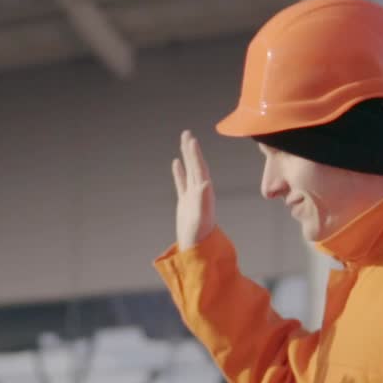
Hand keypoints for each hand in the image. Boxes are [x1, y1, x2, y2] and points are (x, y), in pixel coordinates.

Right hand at [172, 130, 216, 250]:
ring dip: (187, 157)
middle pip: (196, 166)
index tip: (191, 141)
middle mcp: (200, 192)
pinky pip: (182, 183)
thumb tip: (205, 183)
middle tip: (187, 133)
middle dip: (191, 150)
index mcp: (204, 193)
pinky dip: (179, 172)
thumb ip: (203, 200)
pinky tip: (176, 162)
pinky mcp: (185, 202)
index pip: (199, 169)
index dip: (195, 155)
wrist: (197, 248)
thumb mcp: (201, 217)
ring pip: (189, 171)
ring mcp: (192, 196)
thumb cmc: (199, 236)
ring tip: (184, 141)